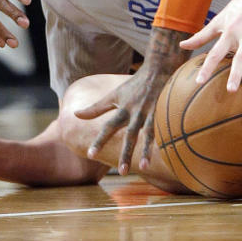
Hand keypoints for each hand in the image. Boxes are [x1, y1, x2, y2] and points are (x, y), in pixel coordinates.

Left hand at [74, 27, 186, 174]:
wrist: (158, 68)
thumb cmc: (134, 84)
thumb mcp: (114, 95)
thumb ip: (95, 108)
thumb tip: (75, 115)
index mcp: (123, 109)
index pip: (109, 127)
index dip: (100, 140)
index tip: (90, 155)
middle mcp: (137, 112)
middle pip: (130, 135)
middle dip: (126, 153)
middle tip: (121, 172)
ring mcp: (152, 113)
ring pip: (148, 134)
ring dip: (146, 151)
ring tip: (144, 167)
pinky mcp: (165, 112)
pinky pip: (164, 129)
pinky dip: (164, 141)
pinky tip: (166, 154)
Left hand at [179, 0, 241, 97]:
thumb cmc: (237, 8)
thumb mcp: (218, 21)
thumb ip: (201, 36)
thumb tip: (182, 46)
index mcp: (230, 32)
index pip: (215, 52)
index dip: (206, 67)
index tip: (199, 81)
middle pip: (240, 57)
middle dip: (236, 73)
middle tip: (231, 90)